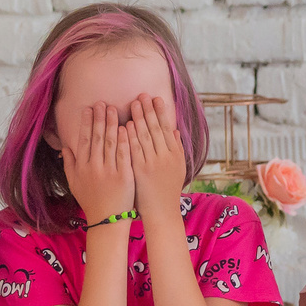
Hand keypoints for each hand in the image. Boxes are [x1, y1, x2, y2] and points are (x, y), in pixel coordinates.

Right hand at [63, 103, 135, 226]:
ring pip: (111, 143)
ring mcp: (109, 171)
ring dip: (112, 124)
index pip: (83, 140)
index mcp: (82, 167)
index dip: (86, 123)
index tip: (89, 108)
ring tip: (115, 109)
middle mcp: (94, 167)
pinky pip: (124, 154)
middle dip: (100, 118)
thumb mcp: (74, 183)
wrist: (107, 220)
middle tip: (103, 102)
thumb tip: (65, 146)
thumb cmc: (91, 201)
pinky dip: (125, 140)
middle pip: (97, 137)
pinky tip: (127, 127)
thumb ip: (69, 163)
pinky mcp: (124, 176)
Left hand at [125, 92, 187, 215]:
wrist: (161, 211)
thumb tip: (175, 130)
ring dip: (140, 118)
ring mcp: (153, 163)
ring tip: (134, 103)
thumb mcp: (178, 168)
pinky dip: (132, 136)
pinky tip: (128, 124)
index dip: (161, 112)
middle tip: (143, 95)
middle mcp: (166, 157)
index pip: (167, 128)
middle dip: (149, 110)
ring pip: (146, 136)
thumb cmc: (167, 189)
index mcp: (175, 154)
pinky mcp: (141, 171)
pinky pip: (135, 150)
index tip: (156, 98)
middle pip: (157, 129)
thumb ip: (177, 148)